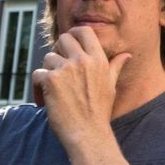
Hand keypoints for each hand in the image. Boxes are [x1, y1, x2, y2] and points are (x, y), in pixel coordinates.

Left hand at [34, 26, 129, 143]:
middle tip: (58, 67)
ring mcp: (66, 69)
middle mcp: (83, 61)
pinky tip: (43, 101)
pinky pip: (38, 74)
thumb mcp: (111, 86)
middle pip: (63, 39)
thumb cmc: (99, 112)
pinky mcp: (51, 80)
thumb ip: (115, 67)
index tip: (68, 47)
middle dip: (58, 50)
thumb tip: (127, 55)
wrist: (88, 134)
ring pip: (48, 57)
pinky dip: (38, 87)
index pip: (84, 30)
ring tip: (52, 90)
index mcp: (99, 60)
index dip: (73, 35)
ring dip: (47, 72)